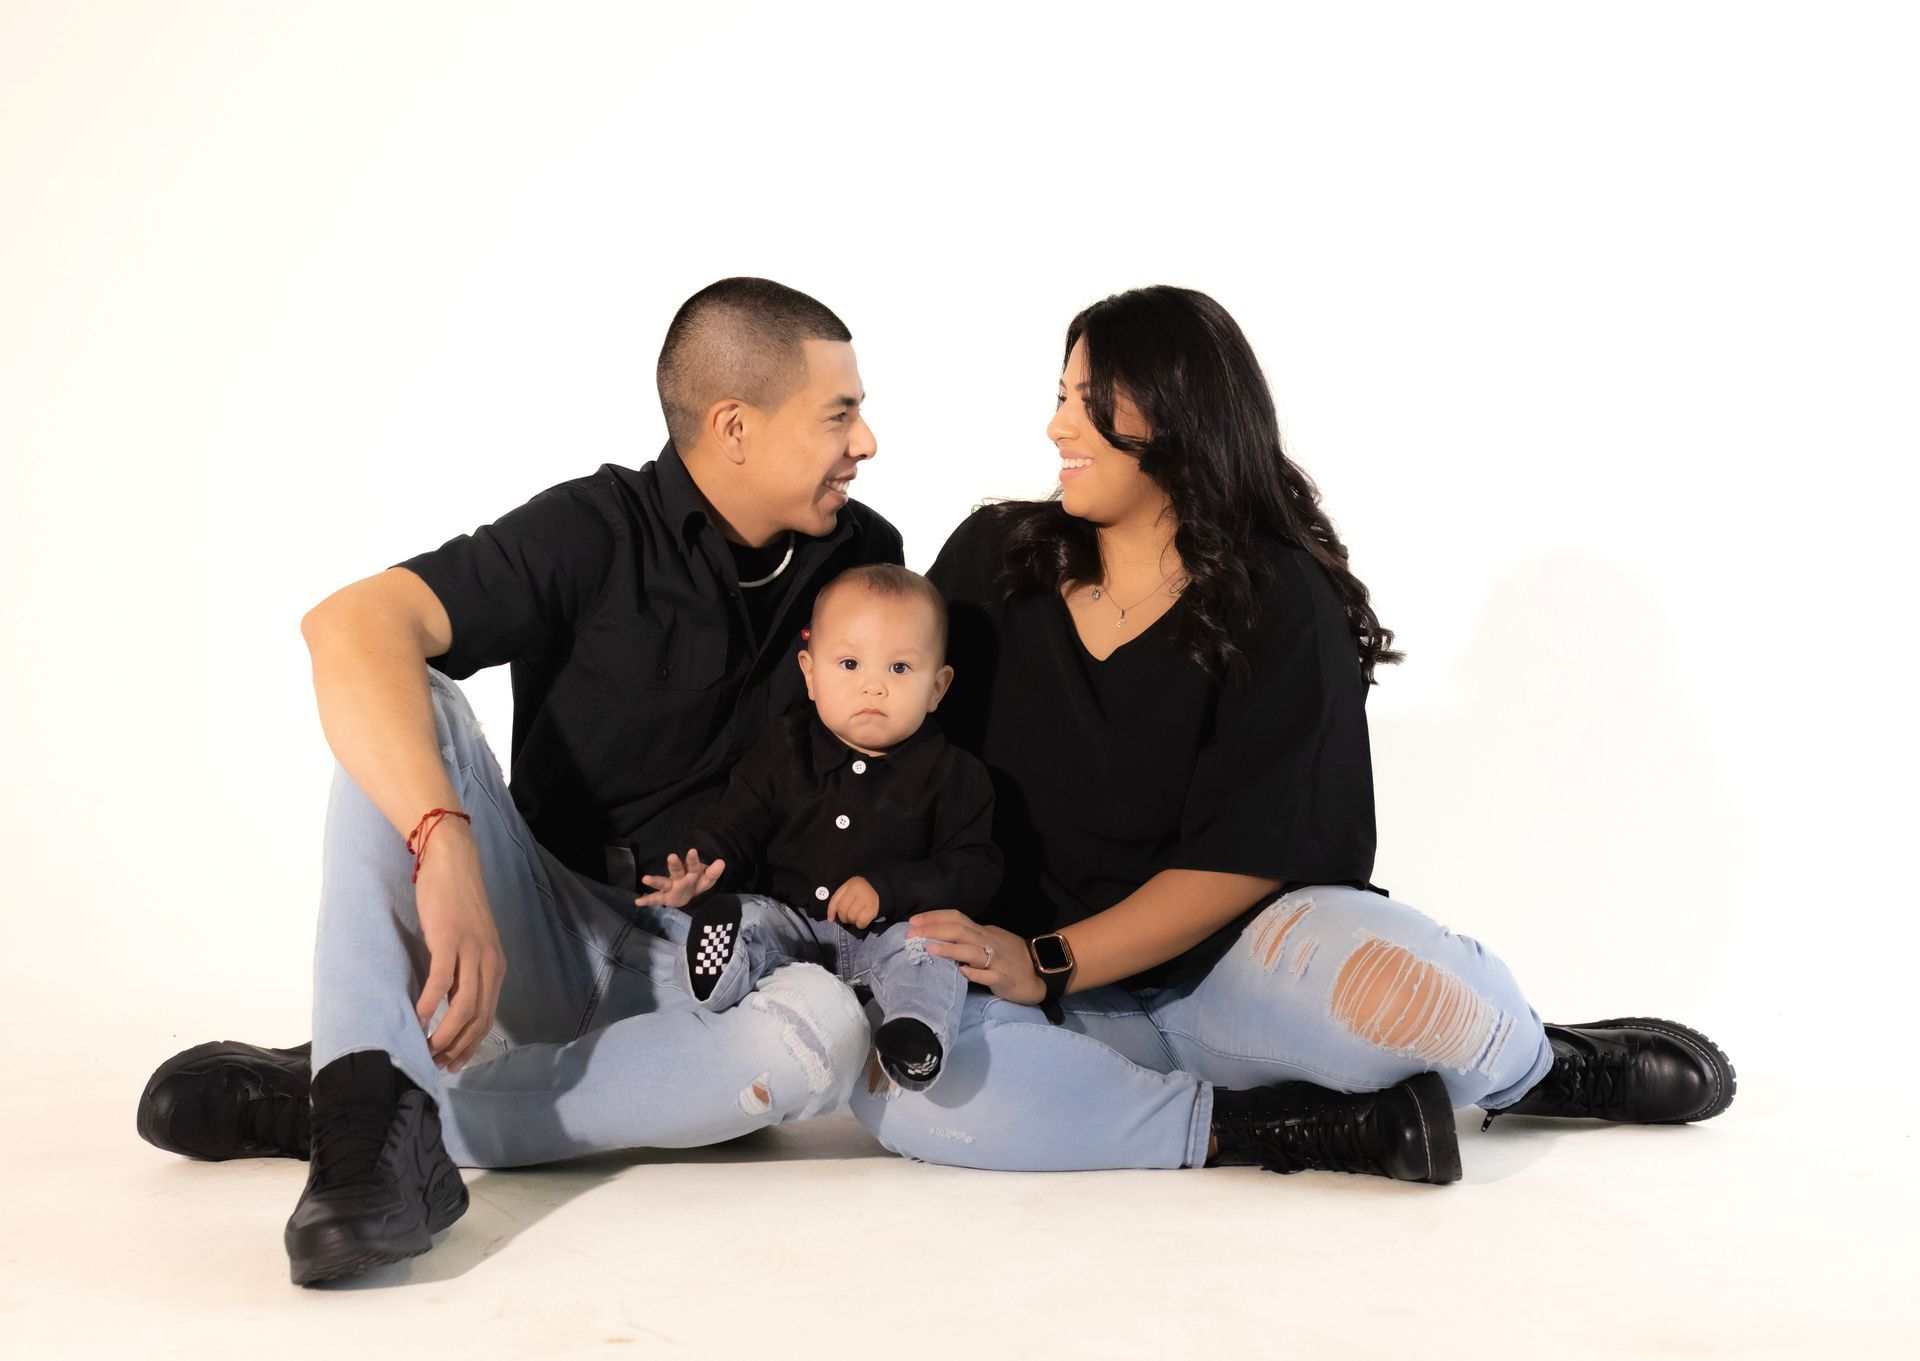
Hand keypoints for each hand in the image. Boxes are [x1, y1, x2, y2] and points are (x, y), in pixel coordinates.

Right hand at [411, 817, 507, 1071]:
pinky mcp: (450, 940)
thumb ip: (462, 974)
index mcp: (495, 967)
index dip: (470, 1045)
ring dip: (444, 1034)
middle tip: (436, 1064)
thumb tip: (446, 1006)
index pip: (487, 1017)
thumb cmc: (456, 904)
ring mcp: (471, 952)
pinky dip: (430, 1005)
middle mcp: (489, 963)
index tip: (452, 1063)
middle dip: (457, 1047)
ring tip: (426, 1050)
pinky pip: (441, 981)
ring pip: (463, 1006)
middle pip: (478, 1018)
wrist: (453, 863)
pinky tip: (418, 1020)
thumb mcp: (467, 945)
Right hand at [635, 849, 724, 909]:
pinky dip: (647, 900)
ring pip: (663, 882)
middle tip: (671, 856)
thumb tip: (722, 862)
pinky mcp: (665, 897)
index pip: (693, 866)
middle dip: (674, 864)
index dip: (693, 860)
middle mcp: (678, 877)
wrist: (689, 894)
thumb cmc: (697, 882)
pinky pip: (655, 898)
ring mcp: (670, 887)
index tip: (692, 850)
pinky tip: (638, 901)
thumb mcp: (707, 879)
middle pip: (676, 870)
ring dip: (655, 880)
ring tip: (645, 878)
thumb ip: (714, 872)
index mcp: (690, 872)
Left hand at [826, 875, 879, 928]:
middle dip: (843, 917)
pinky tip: (861, 922)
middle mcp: (857, 890)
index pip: (835, 901)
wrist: (880, 887)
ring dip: (852, 921)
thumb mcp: (848, 890)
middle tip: (848, 917)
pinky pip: (861, 921)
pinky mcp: (873, 908)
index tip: (831, 919)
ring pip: (852, 916)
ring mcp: (866, 899)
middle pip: (843, 910)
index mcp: (849, 885)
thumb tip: (830, 918)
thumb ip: (838, 901)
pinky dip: (860, 924)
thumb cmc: (861, 891)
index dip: (831, 912)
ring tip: (856, 917)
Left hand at [907, 909, 1044, 1005]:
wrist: (1042, 972)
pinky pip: (988, 976)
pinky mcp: (1004, 979)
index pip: (957, 918)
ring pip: (971, 951)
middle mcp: (988, 942)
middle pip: (959, 930)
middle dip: (933, 930)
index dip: (934, 918)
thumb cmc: (1012, 957)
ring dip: (949, 949)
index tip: (913, 921)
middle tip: (911, 934)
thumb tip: (942, 939)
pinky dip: (975, 974)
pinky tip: (962, 973)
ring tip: (928, 949)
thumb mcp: (991, 942)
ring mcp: (997, 961)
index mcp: (984, 932)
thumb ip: (970, 940)